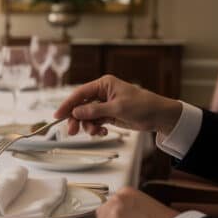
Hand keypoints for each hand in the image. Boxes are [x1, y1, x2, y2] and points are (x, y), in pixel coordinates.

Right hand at [53, 75, 181, 135]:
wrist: (159, 116)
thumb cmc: (142, 106)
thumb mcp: (117, 108)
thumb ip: (95, 111)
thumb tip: (76, 112)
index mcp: (104, 85)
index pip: (80, 94)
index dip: (68, 104)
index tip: (58, 115)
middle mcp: (102, 93)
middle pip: (81, 106)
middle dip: (76, 119)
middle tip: (72, 132)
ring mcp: (105, 105)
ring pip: (87, 116)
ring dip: (88, 126)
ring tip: (96, 132)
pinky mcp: (109, 115)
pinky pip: (95, 122)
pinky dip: (96, 128)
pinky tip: (103, 132)